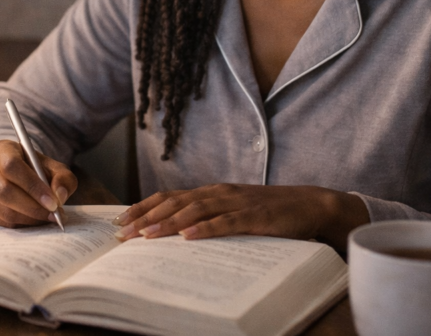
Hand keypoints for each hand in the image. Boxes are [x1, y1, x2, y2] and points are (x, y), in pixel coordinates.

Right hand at [0, 140, 77, 227]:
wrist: (15, 174)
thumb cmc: (34, 169)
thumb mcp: (52, 167)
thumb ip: (63, 178)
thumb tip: (60, 196)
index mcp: (0, 149)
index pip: (12, 167)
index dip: (33, 186)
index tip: (53, 202)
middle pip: (5, 191)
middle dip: (33, 207)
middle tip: (54, 214)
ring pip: (3, 210)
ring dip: (30, 218)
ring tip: (48, 217)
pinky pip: (1, 221)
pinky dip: (21, 224)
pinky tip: (35, 219)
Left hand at [112, 184, 369, 251]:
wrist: (310, 204)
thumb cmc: (269, 212)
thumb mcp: (233, 211)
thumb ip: (208, 216)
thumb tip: (176, 232)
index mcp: (211, 192)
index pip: (169, 197)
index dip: (143, 207)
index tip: (120, 220)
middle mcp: (219, 193)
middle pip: (175, 203)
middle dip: (146, 217)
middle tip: (123, 232)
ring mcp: (236, 203)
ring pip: (195, 211)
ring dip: (168, 223)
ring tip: (146, 235)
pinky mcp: (254, 217)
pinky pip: (226, 223)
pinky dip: (206, 229)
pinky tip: (189, 237)